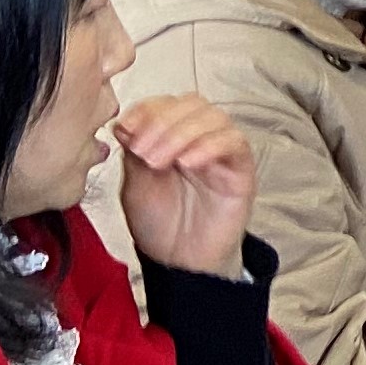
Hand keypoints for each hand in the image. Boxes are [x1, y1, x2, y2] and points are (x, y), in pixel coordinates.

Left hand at [109, 96, 255, 276]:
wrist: (180, 261)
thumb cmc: (159, 224)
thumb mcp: (134, 184)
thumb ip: (134, 153)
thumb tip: (124, 123)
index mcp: (171, 136)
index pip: (165, 103)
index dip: (145, 110)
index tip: (125, 128)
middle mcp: (198, 137)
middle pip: (190, 103)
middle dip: (161, 123)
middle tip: (142, 151)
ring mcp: (222, 150)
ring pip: (213, 118)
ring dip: (182, 133)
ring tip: (160, 162)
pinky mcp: (241, 167)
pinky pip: (234, 142)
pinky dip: (210, 146)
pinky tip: (188, 163)